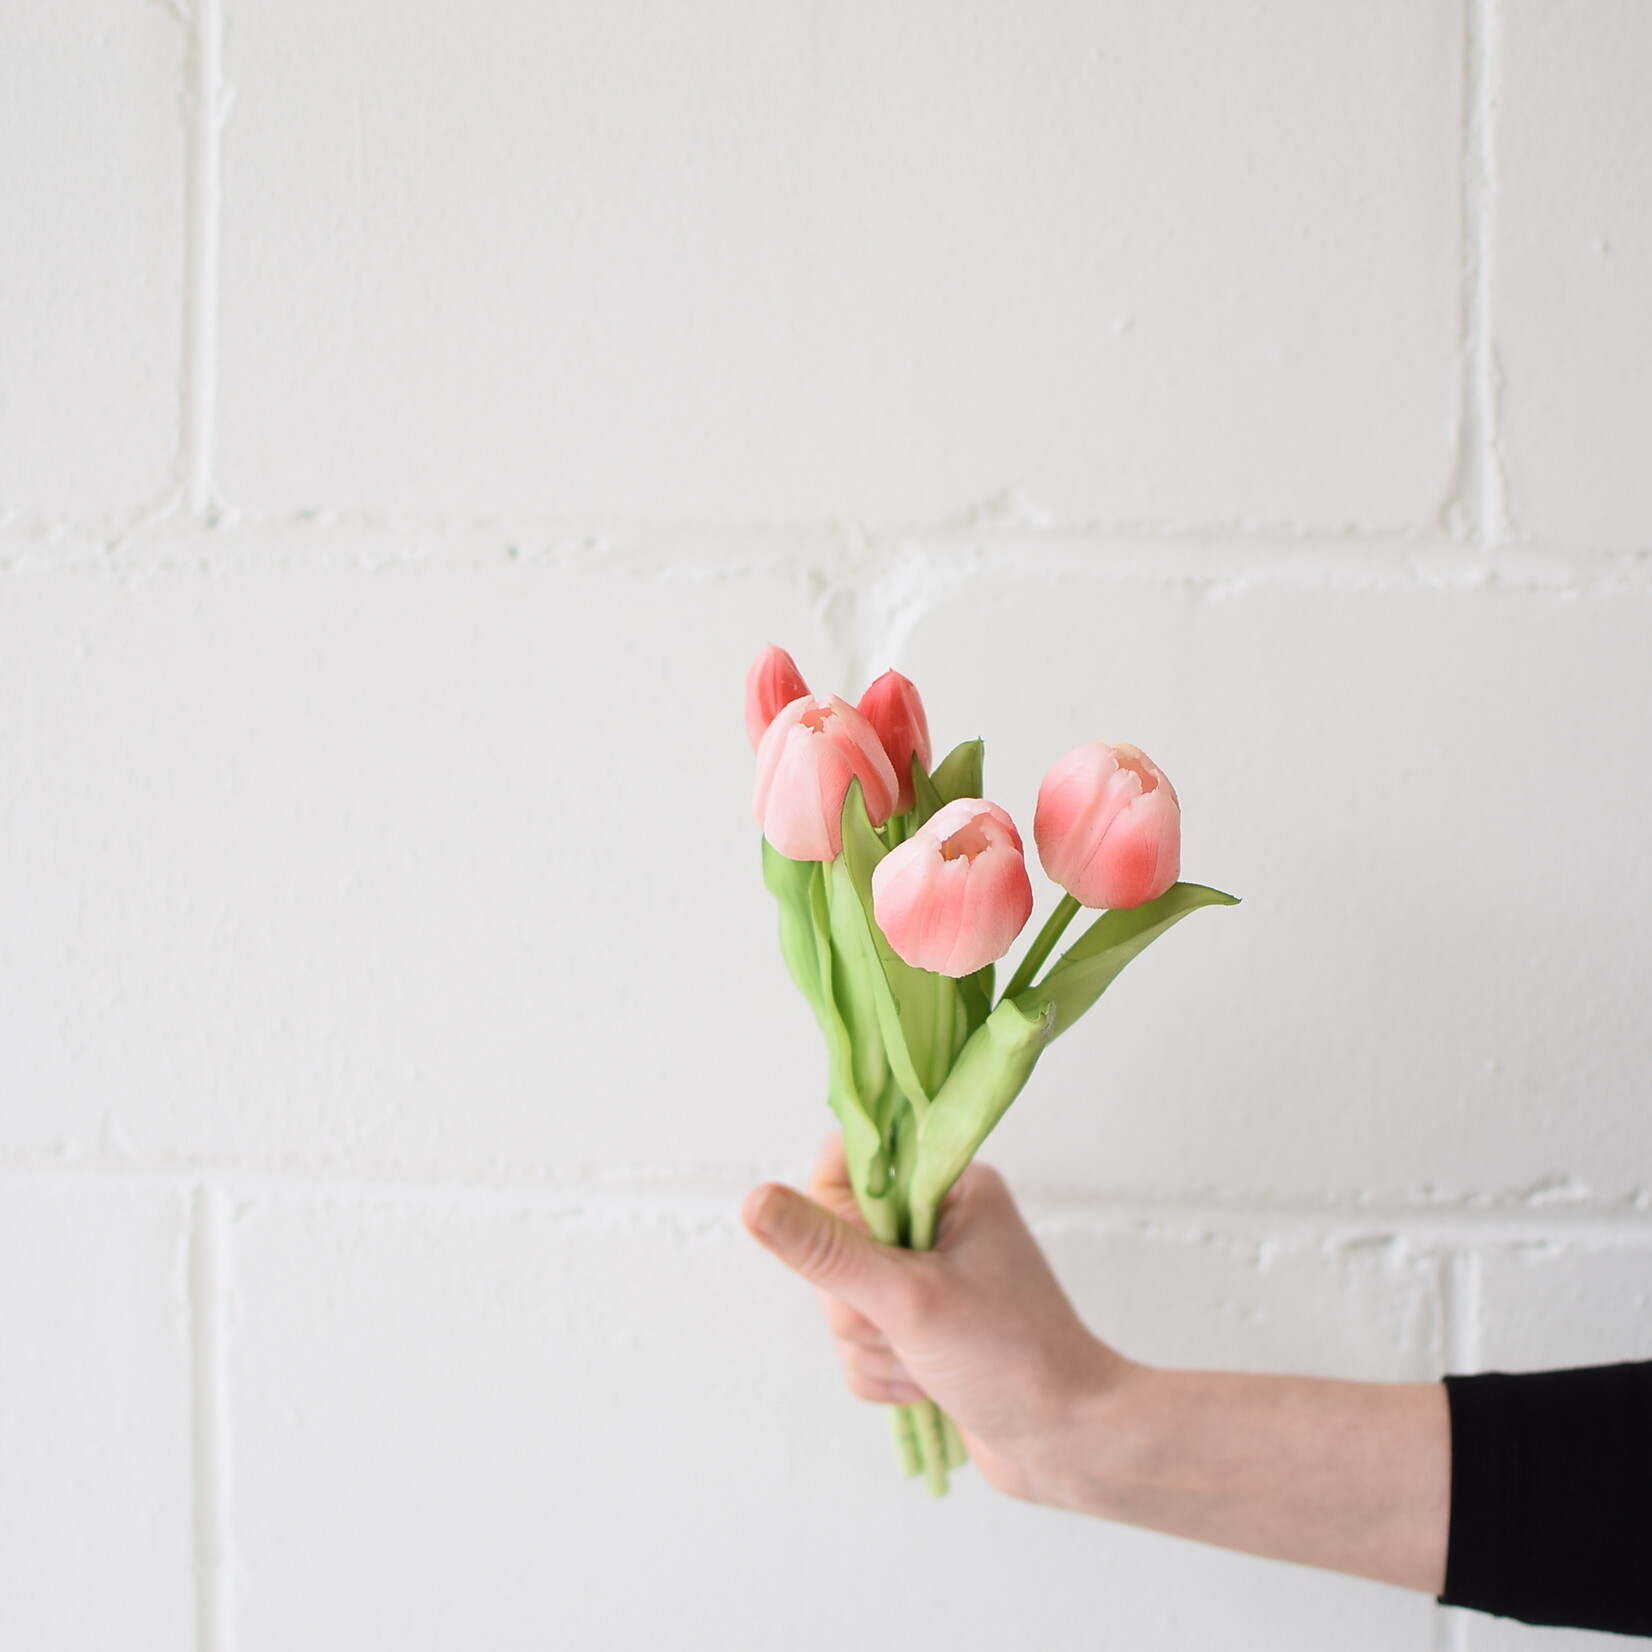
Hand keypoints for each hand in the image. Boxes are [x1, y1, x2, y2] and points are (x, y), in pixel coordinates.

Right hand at [741, 1133, 1130, 1504]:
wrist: (1068, 1444)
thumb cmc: (1008, 1357)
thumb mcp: (907, 1297)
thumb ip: (824, 1249)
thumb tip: (752, 1201)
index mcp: (949, 1186)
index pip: (848, 1165)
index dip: (833, 1214)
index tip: (863, 1260)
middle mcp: (937, 1223)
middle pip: (832, 1243)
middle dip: (856, 1304)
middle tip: (905, 1326)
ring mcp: (926, 1279)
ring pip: (841, 1302)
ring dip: (870, 1347)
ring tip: (924, 1365)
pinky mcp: (918, 1331)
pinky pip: (857, 1345)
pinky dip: (880, 1375)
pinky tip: (923, 1388)